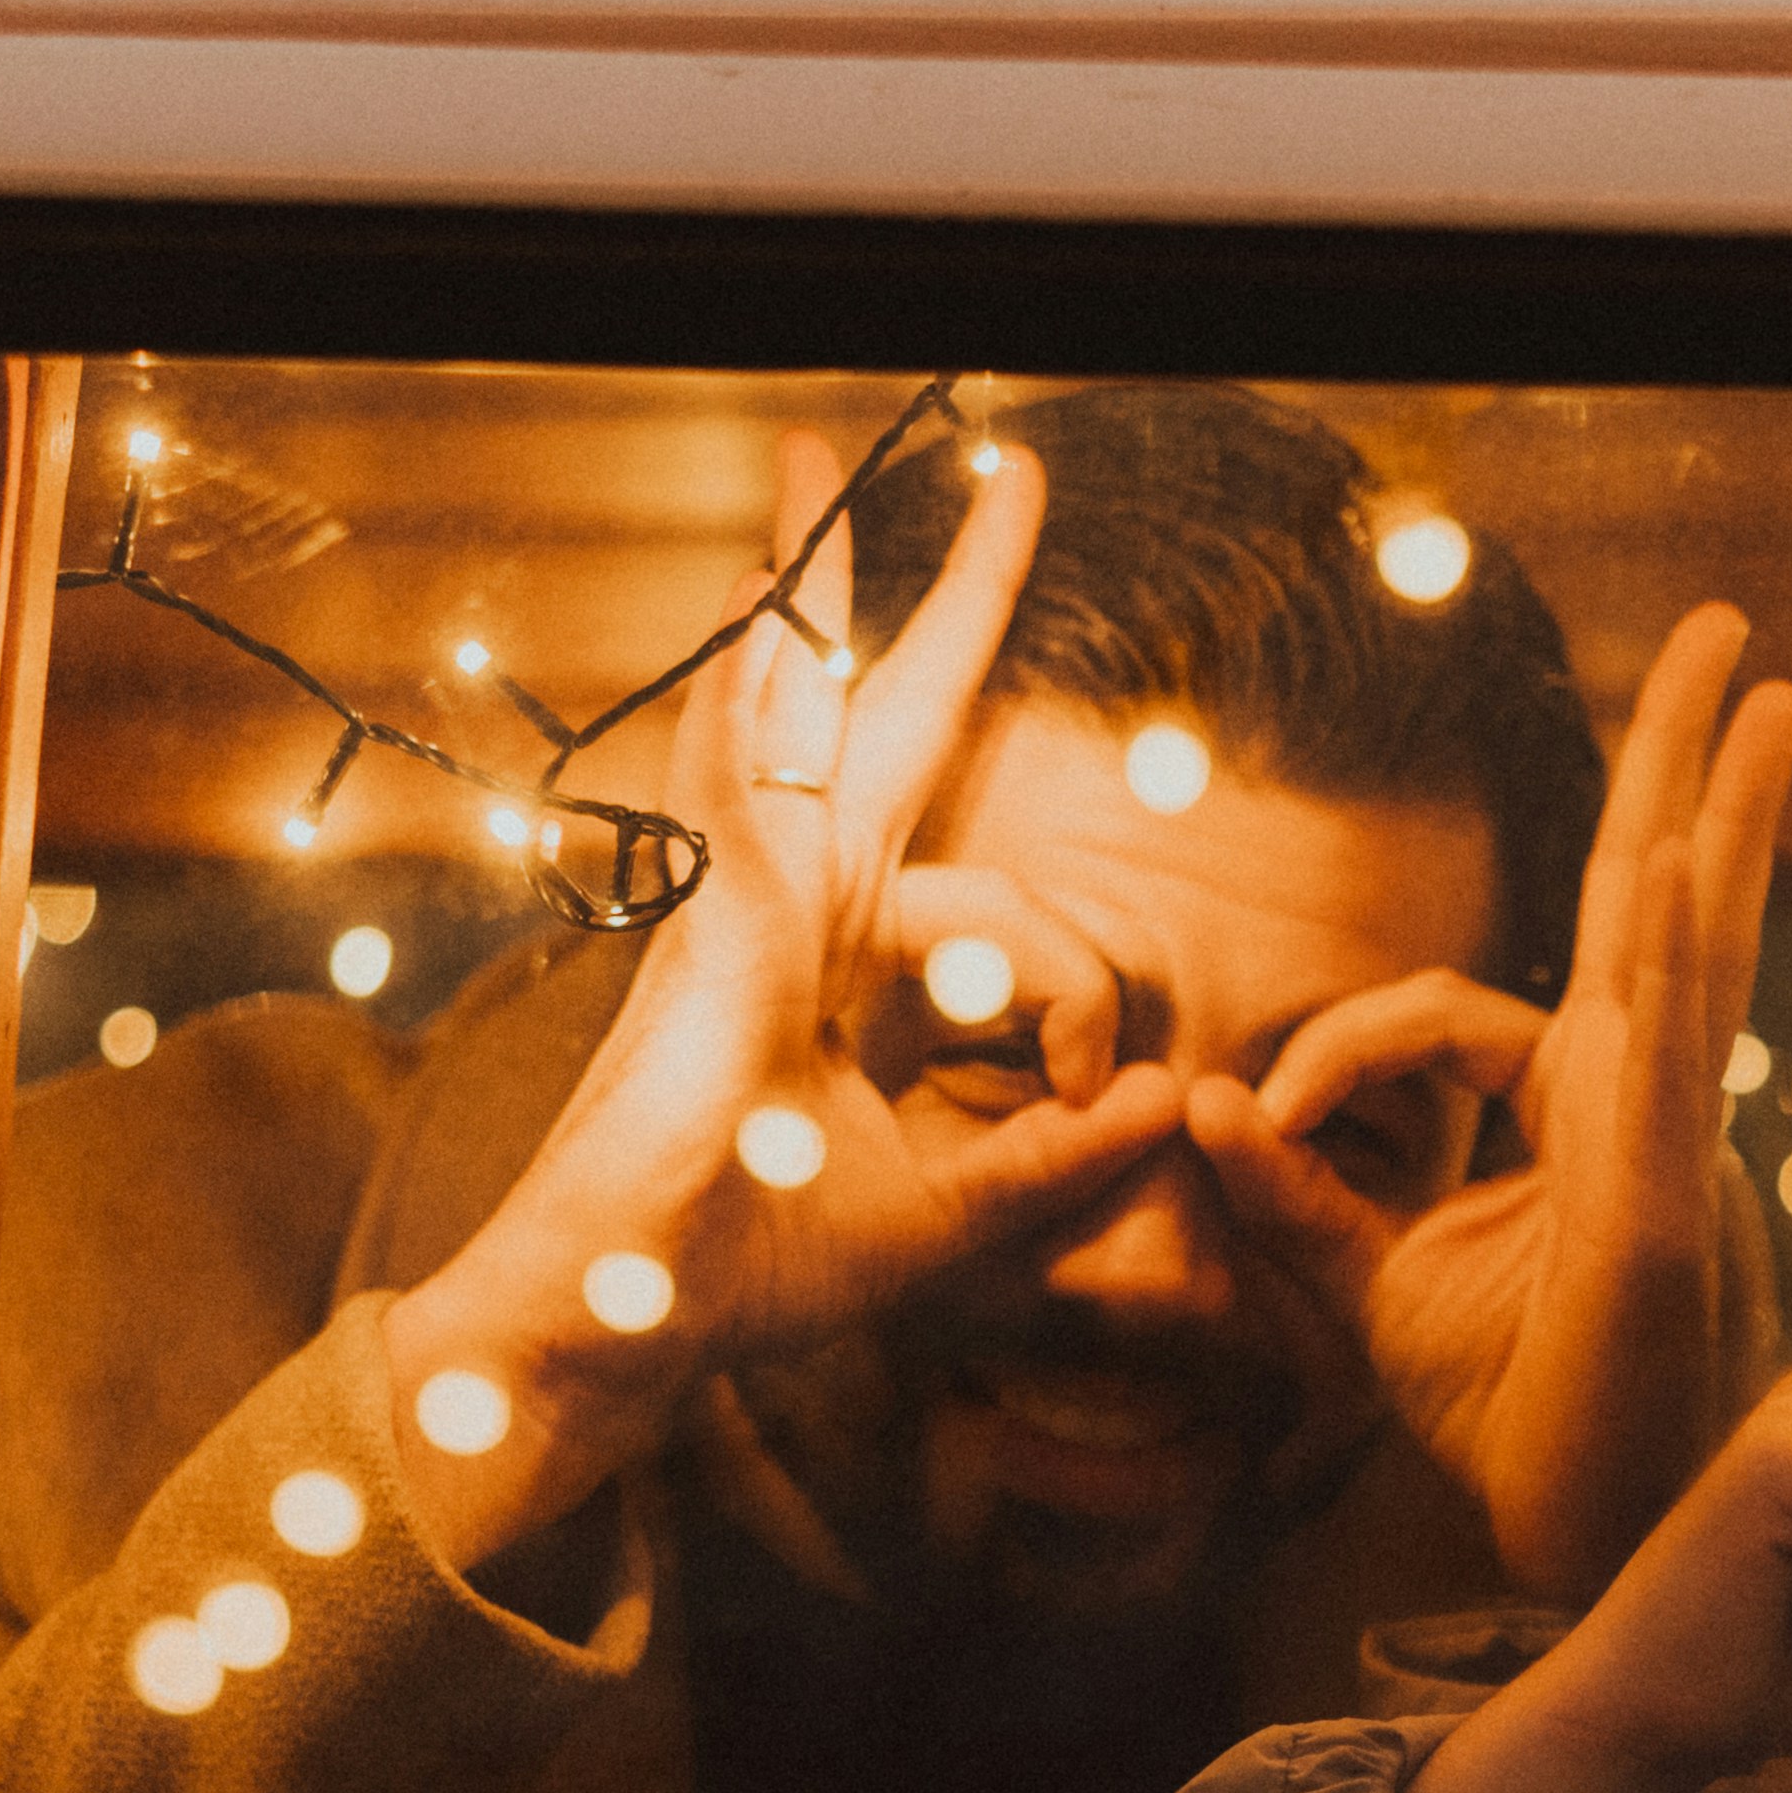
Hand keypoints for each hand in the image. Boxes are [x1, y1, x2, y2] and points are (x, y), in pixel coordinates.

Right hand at [375, 443, 1185, 1570]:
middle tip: (1000, 476)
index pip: (1002, 906)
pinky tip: (766, 610)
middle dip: (939, 604)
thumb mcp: (950, 1215)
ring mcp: (745, 912)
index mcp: (852, 969)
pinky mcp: (714, 938)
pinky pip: (740, 796)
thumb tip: (1168, 1100)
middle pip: (883, 725)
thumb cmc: (754, 1270)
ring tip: (812, 471)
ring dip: (810, 596)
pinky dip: (750, 704)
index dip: (1080, 997)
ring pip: (799, 720)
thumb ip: (1056, 1162)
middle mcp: (799, 915)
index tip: (1093, 1091)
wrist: (623, 1321)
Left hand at [1196, 603, 1791, 1601]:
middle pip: (1660, 901)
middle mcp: (1642, 1108)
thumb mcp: (1368, 1298)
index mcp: (1581, 1122)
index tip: (1247, 1121)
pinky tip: (1699, 850)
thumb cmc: (1513, 1425)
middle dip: (1684, 764)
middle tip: (1732, 637)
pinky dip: (1685, 942)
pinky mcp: (1663, 1199)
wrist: (1585, 1546)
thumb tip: (1195, 1109)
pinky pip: (1673, 1046)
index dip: (1337, 1045)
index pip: (1457, 1016)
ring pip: (1693, 941)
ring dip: (1721, 803)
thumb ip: (1295, 1202)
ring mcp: (1669, 1143)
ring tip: (1759, 684)